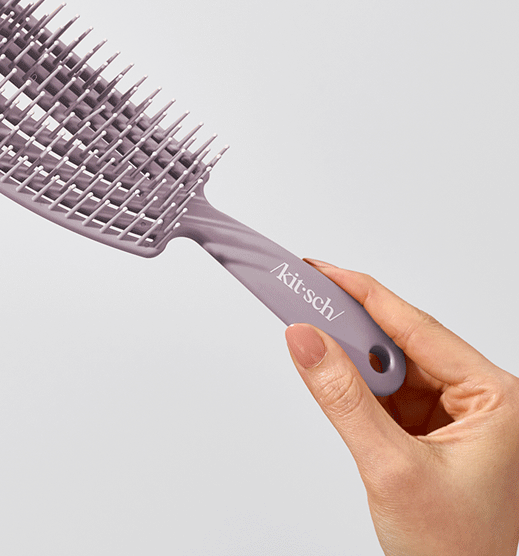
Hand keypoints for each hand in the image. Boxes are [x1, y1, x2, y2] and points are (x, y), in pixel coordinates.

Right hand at [285, 260, 518, 555]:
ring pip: (395, 368)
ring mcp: (460, 418)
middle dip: (352, 329)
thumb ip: (343, 398)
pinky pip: (392, 395)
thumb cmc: (460, 553)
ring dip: (355, 362)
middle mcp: (482, 401)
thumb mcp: (392, 469)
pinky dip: (361, 389)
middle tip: (304, 304)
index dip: (362, 293)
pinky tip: (337, 381)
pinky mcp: (436, 434)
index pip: (417, 326)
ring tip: (314, 344)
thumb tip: (305, 340)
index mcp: (495, 399)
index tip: (320, 271)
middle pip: (404, 343)